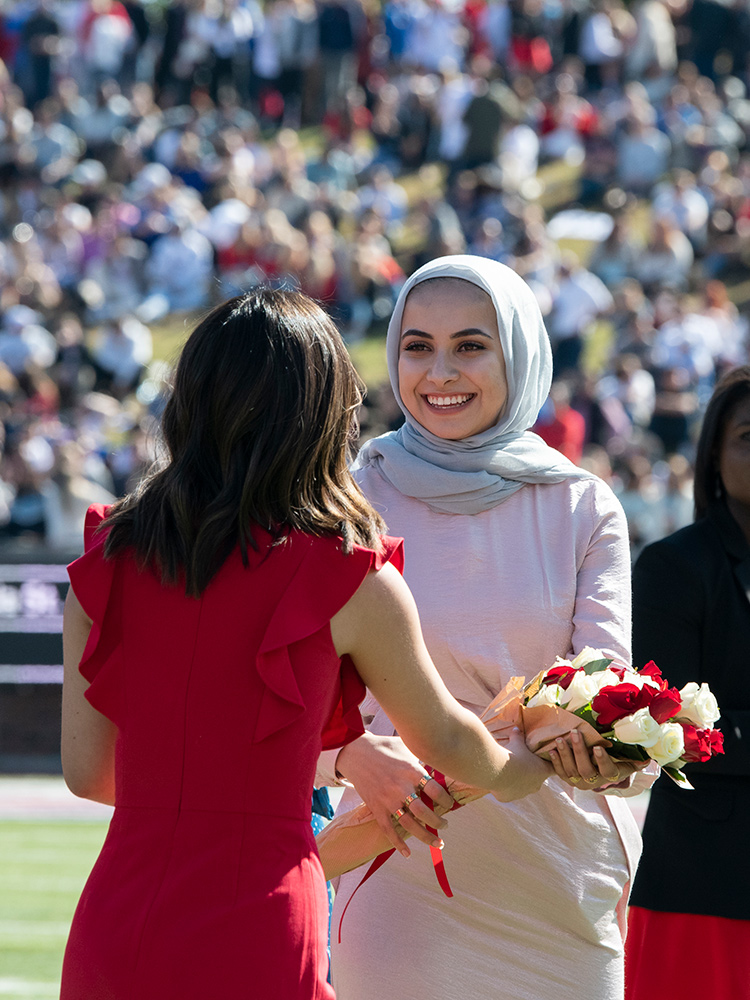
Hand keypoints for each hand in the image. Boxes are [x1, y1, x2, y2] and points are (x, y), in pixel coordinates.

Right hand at [334, 733, 455, 856]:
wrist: (357, 753)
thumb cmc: (385, 748)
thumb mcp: (407, 747)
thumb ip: (422, 758)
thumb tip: (439, 762)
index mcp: (411, 771)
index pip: (436, 791)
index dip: (447, 801)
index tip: (450, 804)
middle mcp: (401, 788)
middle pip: (425, 812)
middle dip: (439, 822)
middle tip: (445, 825)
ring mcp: (388, 800)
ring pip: (410, 825)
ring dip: (426, 836)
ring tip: (437, 842)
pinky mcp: (376, 808)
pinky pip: (389, 830)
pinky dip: (398, 843)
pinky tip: (407, 853)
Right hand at [492, 728, 553, 801]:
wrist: (497, 769)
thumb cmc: (512, 754)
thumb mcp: (516, 742)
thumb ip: (518, 736)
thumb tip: (516, 729)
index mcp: (542, 771)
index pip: (553, 769)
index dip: (548, 764)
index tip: (544, 760)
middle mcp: (535, 785)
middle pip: (537, 779)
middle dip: (531, 773)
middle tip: (522, 763)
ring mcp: (522, 793)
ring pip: (522, 787)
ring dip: (517, 781)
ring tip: (508, 771)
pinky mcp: (508, 797)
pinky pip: (508, 792)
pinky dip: (504, 787)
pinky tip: (498, 779)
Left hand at [549, 730, 643, 789]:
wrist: (599, 772)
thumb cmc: (615, 761)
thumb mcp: (626, 761)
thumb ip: (636, 759)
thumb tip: (649, 756)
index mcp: (610, 776)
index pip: (607, 771)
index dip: (603, 760)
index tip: (598, 747)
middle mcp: (594, 782)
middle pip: (585, 770)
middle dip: (579, 751)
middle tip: (575, 733)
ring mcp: (579, 782)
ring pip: (570, 771)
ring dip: (565, 754)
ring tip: (560, 739)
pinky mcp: (567, 779)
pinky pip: (559, 772)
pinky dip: (555, 761)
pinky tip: (551, 749)